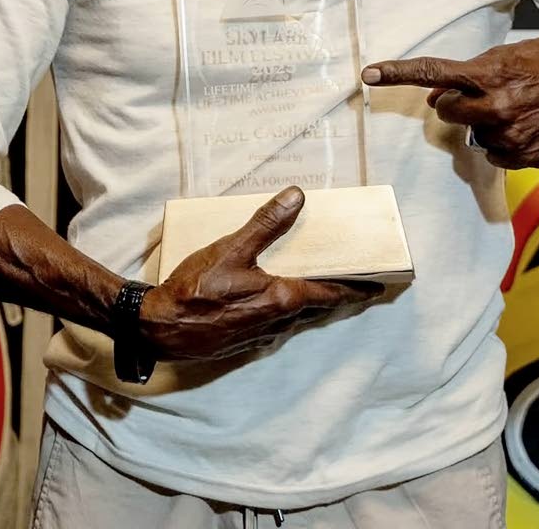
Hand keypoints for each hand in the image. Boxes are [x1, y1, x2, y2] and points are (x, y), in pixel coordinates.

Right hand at [140, 186, 381, 360]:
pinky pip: (279, 326)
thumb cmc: (195, 290)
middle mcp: (278, 321)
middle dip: (339, 297)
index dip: (355, 289)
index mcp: (281, 298)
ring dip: (314, 306)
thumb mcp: (230, 249)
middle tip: (357, 285)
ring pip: (299, 319)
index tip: (378, 286)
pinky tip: (279, 303)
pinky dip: (290, 313)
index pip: (330, 293)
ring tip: (323, 290)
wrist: (160, 330)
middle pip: (319, 309)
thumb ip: (265, 224)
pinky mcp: (245, 341)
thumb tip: (297, 197)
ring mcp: (261, 335)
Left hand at [362, 35, 538, 169]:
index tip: (367, 74)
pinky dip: (503, 141)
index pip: (432, 73)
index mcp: (489, 75)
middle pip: (447, 110)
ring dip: (485, 122)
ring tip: (518, 107)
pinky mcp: (523, 157)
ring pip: (473, 133)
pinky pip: (494, 153)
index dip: (396, 73)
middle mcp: (494, 108)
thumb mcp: (511, 54)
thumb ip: (472, 74)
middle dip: (456, 102)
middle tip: (482, 92)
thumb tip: (437, 97)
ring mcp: (508, 136)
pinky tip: (526, 126)